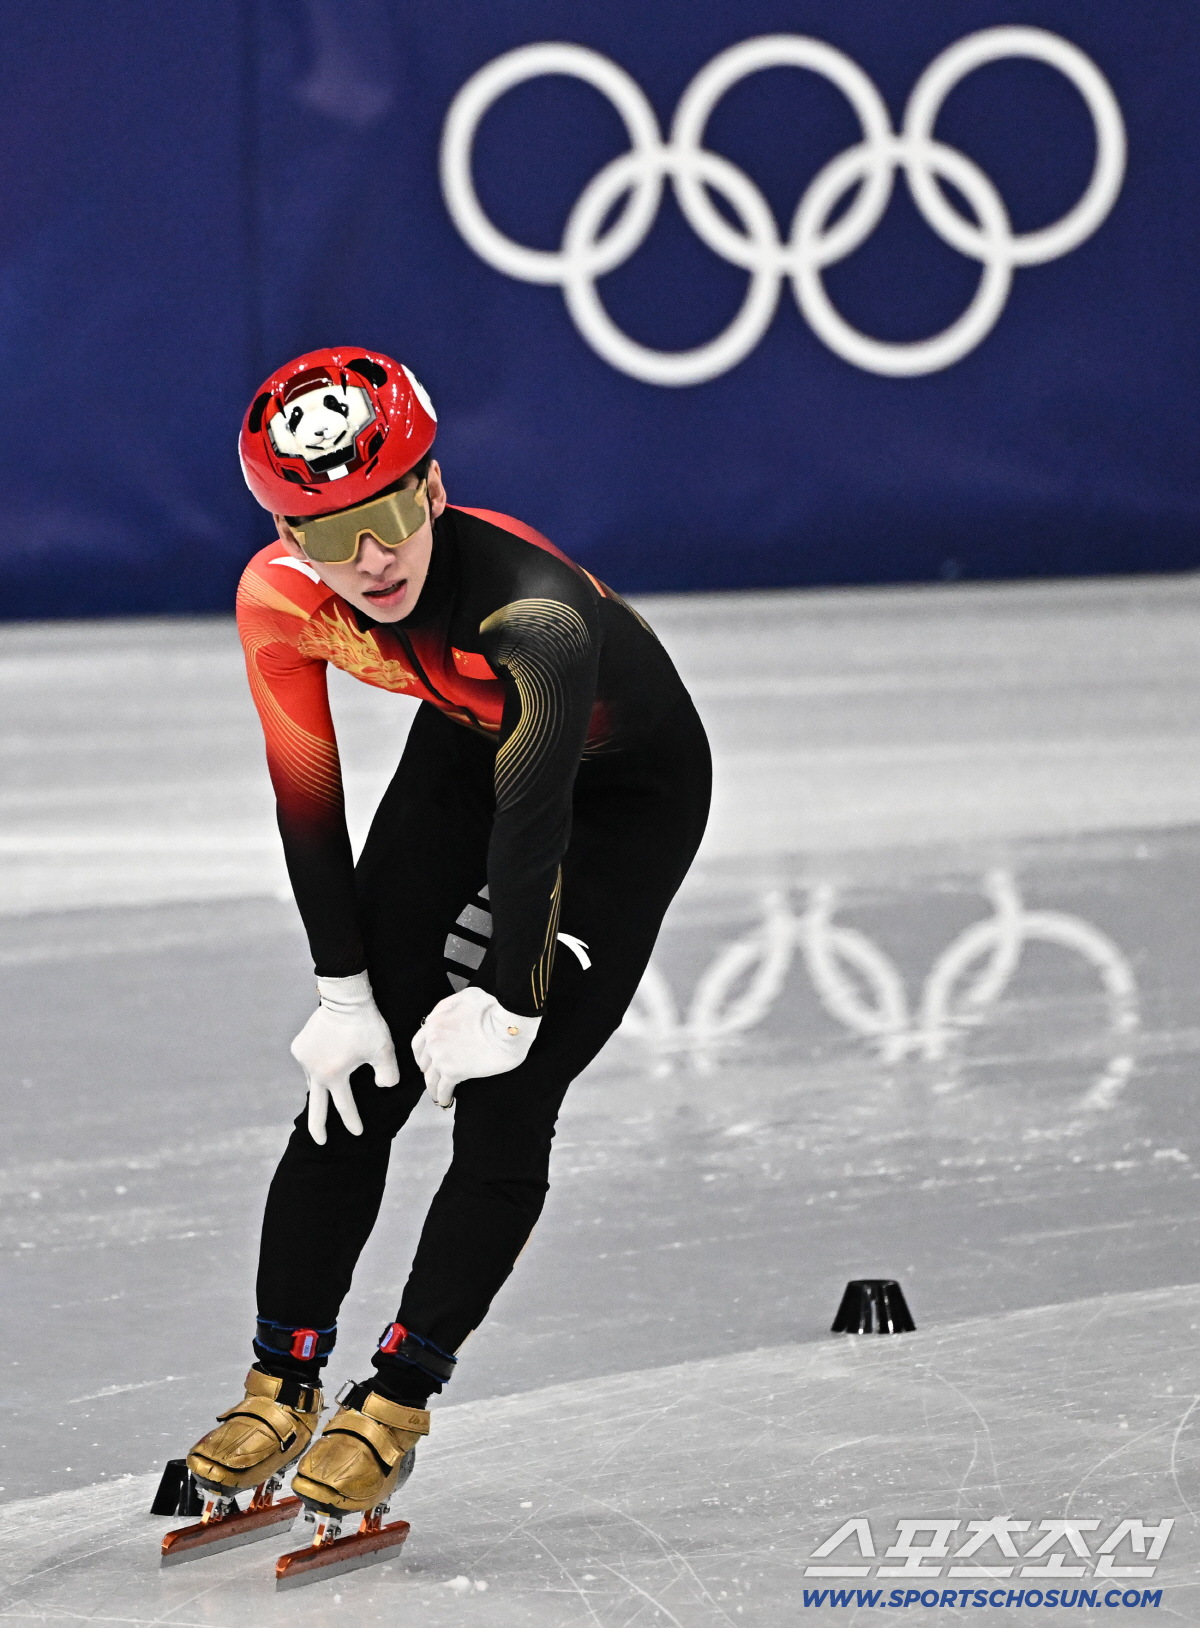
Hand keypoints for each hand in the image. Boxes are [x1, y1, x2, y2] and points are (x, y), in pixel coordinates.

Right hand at [291, 972, 398, 1144]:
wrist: (345, 997)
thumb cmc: (367, 1024)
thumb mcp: (384, 1050)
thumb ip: (387, 1075)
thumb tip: (382, 1087)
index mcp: (334, 1075)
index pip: (345, 1106)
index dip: (352, 1122)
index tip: (358, 1133)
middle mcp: (314, 1070)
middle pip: (316, 1107)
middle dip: (318, 1127)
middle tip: (320, 1142)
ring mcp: (304, 1058)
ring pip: (313, 1081)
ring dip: (321, 1089)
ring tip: (329, 1093)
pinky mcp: (299, 1046)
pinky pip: (309, 1064)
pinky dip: (317, 1069)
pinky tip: (325, 1063)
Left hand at [411, 987, 540, 1107]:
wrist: (506, 1025)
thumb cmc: (491, 1008)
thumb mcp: (465, 996)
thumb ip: (447, 1007)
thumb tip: (439, 1018)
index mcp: (434, 1023)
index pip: (419, 1044)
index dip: (422, 1055)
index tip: (427, 1062)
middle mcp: (433, 1042)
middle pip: (424, 1063)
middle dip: (429, 1070)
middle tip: (435, 1077)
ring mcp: (442, 1058)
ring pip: (431, 1079)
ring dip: (433, 1088)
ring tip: (437, 1095)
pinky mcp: (454, 1073)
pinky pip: (443, 1089)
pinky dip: (443, 1097)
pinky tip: (446, 1101)